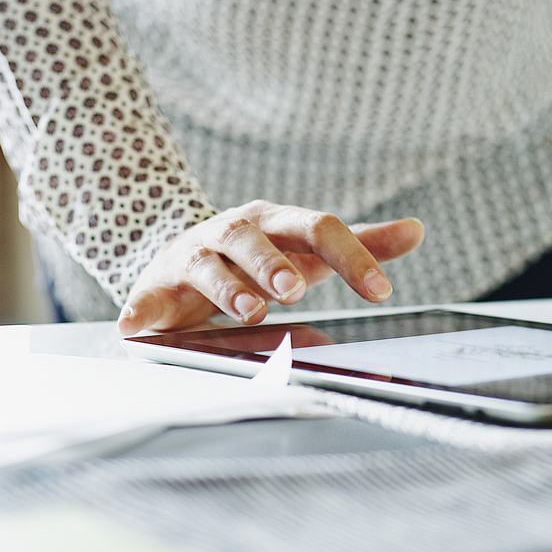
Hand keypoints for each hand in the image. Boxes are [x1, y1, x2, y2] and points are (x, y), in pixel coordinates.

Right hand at [117, 201, 424, 333]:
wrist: (179, 253)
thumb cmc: (258, 257)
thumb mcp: (308, 249)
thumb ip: (361, 243)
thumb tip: (417, 229)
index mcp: (274, 223)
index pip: (316, 228)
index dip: (351, 257)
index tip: (381, 290)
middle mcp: (232, 233)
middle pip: (252, 238)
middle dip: (273, 262)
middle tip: (296, 289)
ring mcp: (192, 258)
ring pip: (208, 265)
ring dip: (227, 287)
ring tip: (251, 310)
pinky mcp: (157, 287)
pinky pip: (146, 299)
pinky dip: (140, 314)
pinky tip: (135, 329)